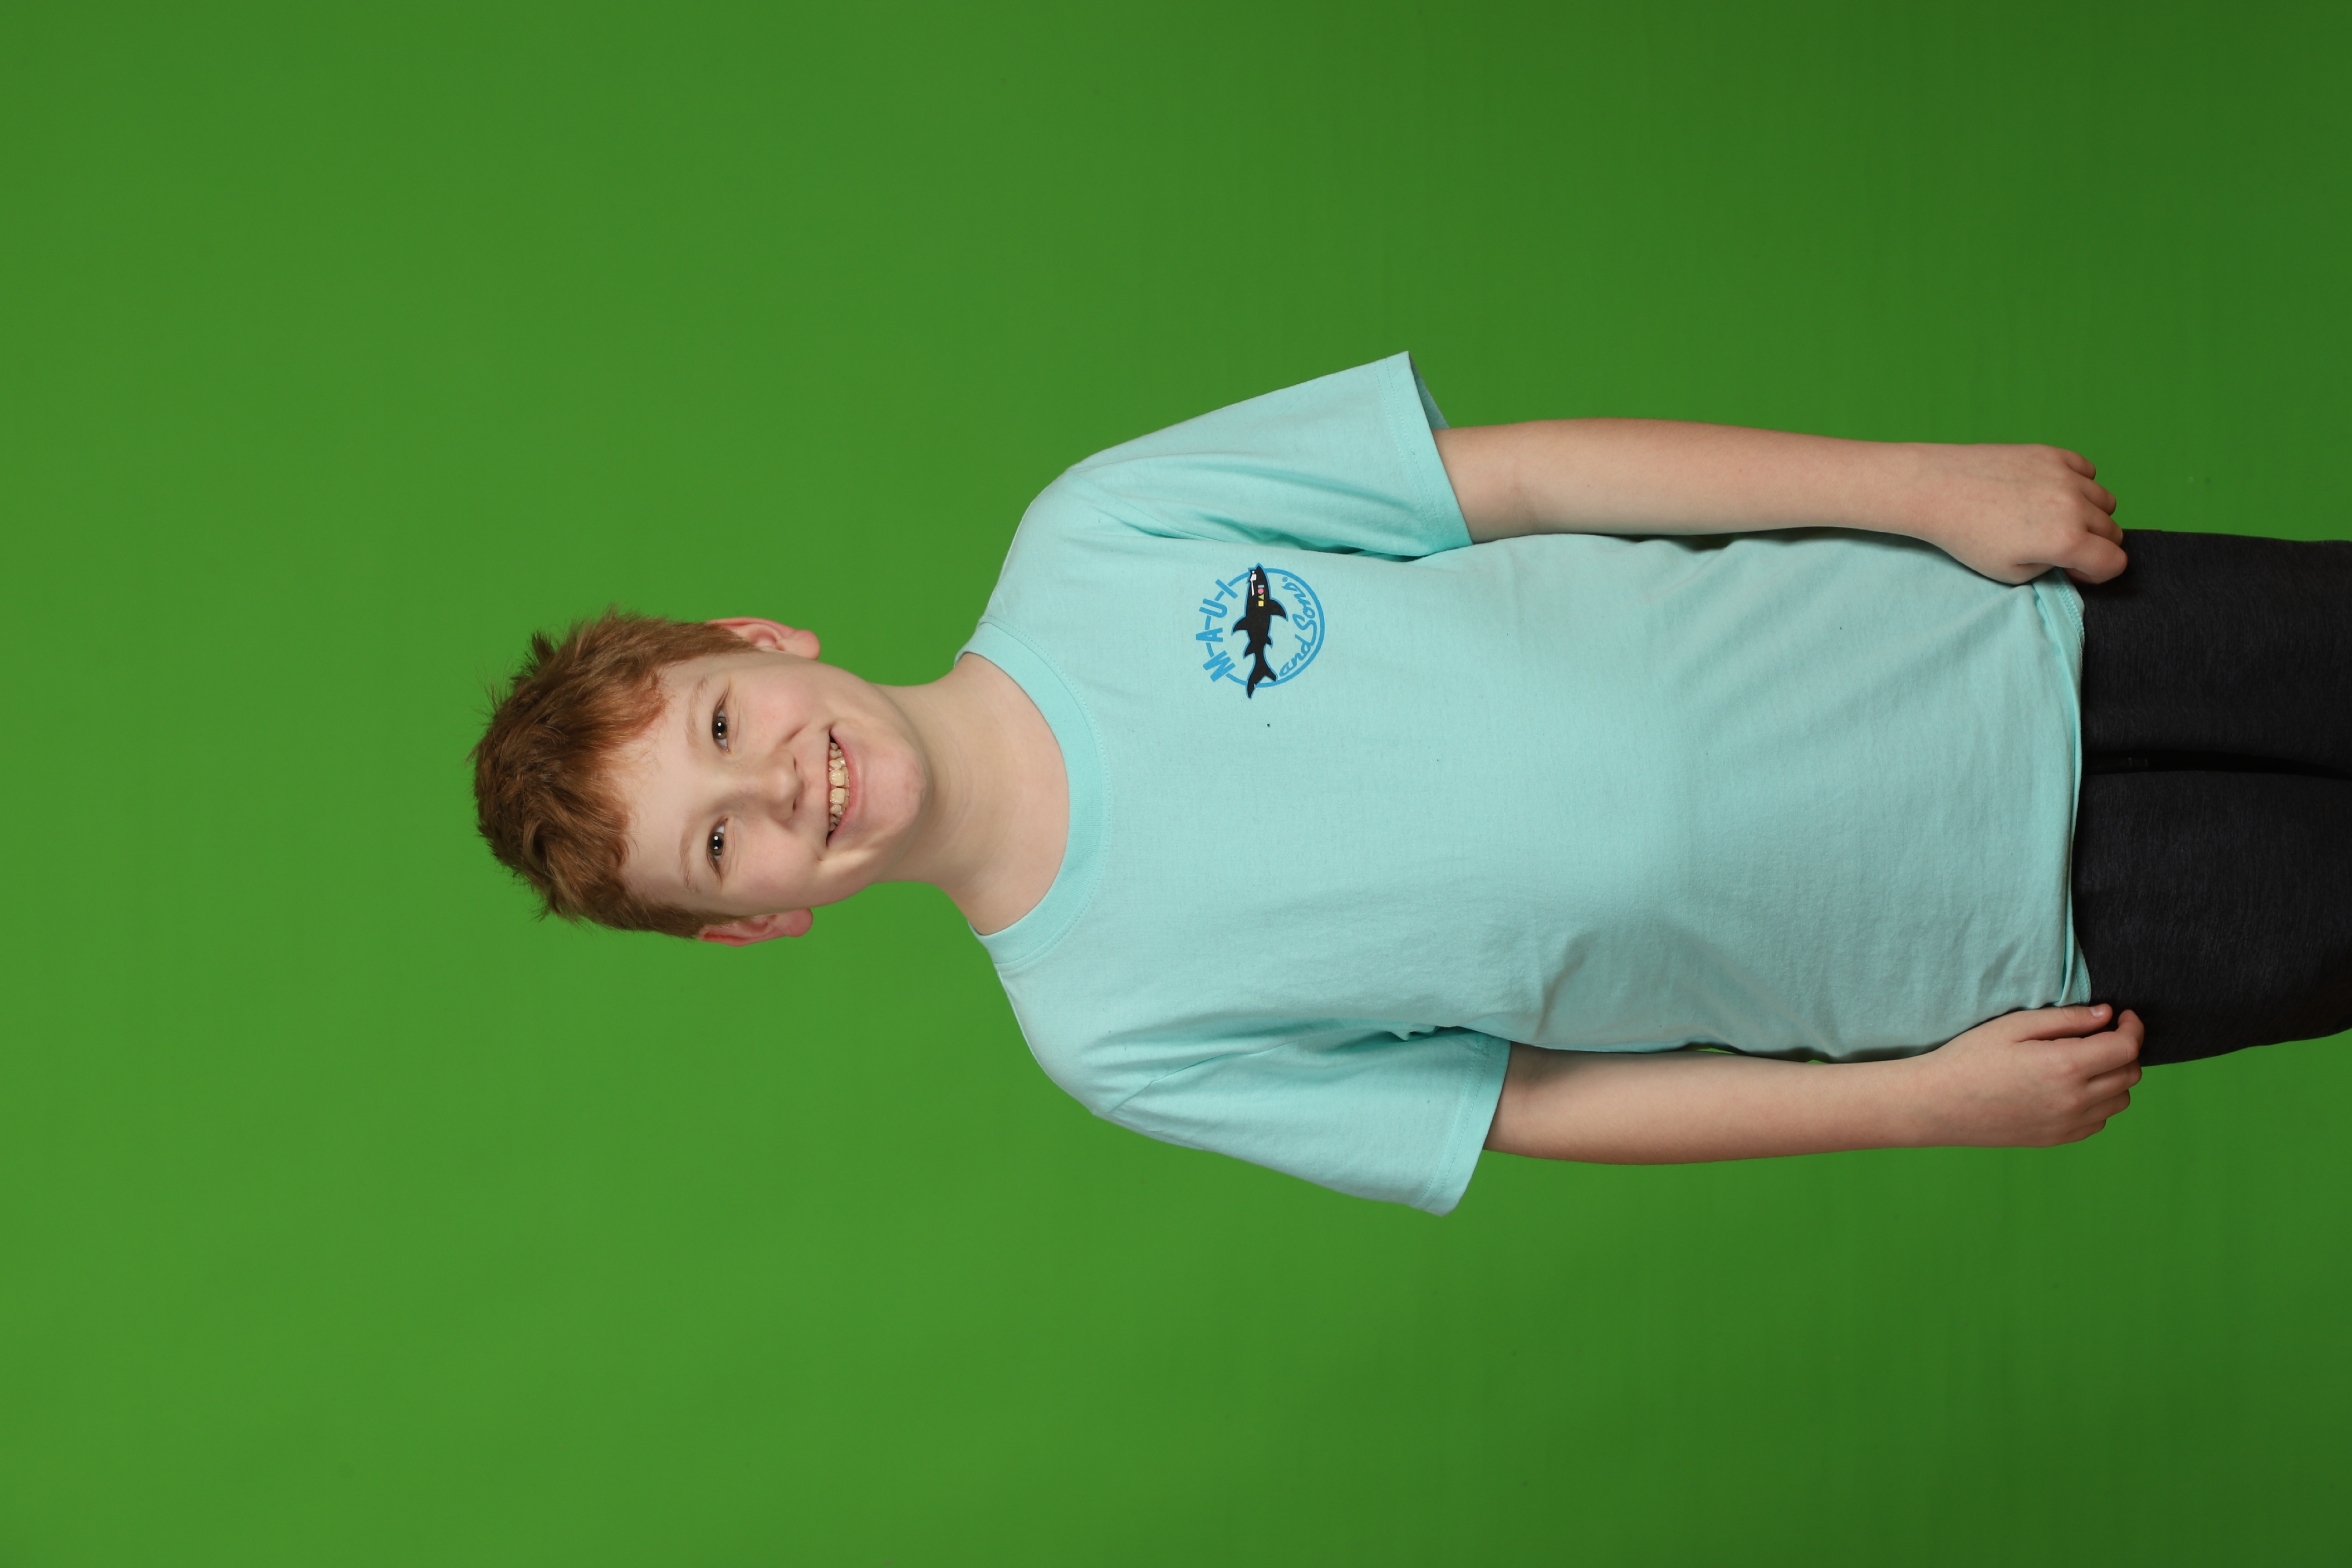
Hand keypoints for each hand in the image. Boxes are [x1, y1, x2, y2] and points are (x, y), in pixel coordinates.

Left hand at [1898, 443, 2125, 585]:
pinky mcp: (2053, 453)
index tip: (2072, 569)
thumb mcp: (2010, 573)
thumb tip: (2072, 558)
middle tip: (2058, 547)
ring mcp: (2065, 475)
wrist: (1937, 489)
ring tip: (2053, 519)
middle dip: (2094, 544)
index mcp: (2065, 541)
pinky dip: (2079, 484)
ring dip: (2090, 515)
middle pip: (2113, 531)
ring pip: (2105, 500)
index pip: (2115, 562)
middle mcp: (2073, 506)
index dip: (2097, 573)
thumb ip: (2052, 568)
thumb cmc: (1968, 537)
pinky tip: (2051, 493)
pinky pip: (2088, 471)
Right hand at [1902, 1003, 2143, 1146]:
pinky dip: (2098, 1102)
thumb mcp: (2014, 1026)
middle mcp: (2075, 1100)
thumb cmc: (1971, 1058)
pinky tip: (2070, 1088)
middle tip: (2101, 1035)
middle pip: (2130, 1073)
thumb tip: (2106, 1015)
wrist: (1938, 1104)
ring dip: (2114, 1077)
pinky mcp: (2059, 1139)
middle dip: (2125, 1049)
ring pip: (2120, 1100)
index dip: (2133, 1027)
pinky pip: (2100, 1121)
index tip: (2123, 1016)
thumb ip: (2066, 1019)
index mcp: (2066, 1066)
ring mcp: (2068, 1124)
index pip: (2126, 1047)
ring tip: (2085, 1062)